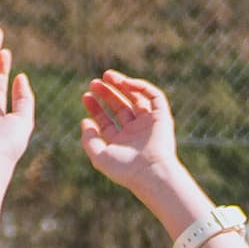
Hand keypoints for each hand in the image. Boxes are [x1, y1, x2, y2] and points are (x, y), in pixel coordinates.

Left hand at [78, 69, 196, 221]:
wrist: (151, 172)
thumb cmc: (125, 169)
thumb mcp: (99, 156)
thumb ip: (89, 140)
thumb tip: (86, 122)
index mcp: (122, 142)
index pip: (107, 121)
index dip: (96, 108)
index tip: (86, 96)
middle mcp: (136, 132)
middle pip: (120, 107)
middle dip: (107, 94)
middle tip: (94, 83)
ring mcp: (150, 124)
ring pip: (136, 98)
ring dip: (123, 85)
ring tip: (108, 75)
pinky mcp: (163, 117)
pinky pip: (155, 97)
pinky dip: (142, 87)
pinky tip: (126, 83)